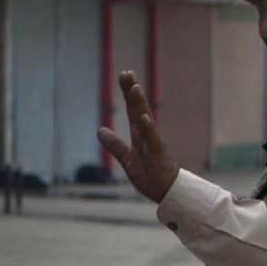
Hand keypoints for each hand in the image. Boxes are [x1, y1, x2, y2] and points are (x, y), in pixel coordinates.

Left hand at [96, 72, 181, 204]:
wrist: (166, 192)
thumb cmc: (150, 175)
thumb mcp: (127, 159)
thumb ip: (115, 145)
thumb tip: (100, 130)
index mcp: (139, 135)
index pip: (132, 109)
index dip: (127, 93)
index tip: (124, 75)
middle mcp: (146, 135)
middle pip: (138, 109)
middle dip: (132, 91)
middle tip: (127, 73)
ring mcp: (153, 143)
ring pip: (145, 120)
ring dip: (140, 104)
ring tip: (134, 88)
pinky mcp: (158, 154)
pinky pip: (152, 140)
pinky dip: (147, 128)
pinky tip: (143, 117)